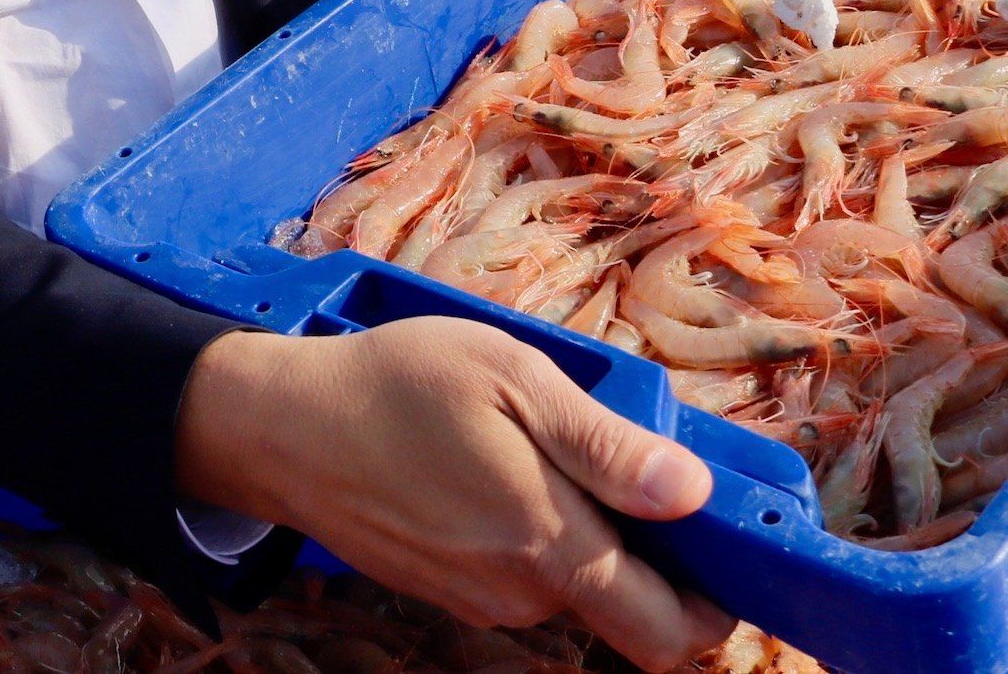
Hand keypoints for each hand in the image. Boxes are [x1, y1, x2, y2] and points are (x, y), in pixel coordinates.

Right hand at [174, 320, 729, 670]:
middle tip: (640, 479)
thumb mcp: (510, 377)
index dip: (718, 602)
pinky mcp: (446, 591)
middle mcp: (521, 593)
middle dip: (658, 566)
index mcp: (549, 543)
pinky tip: (497, 472)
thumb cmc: (397, 384)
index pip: (671, 630)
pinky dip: (534, 539)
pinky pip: (521, 581)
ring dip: (586, 540)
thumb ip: (606, 445)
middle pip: (629, 614)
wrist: (282, 427)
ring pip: (573, 592)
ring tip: (548, 451)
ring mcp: (479, 599)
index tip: (725, 542)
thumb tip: (695, 495)